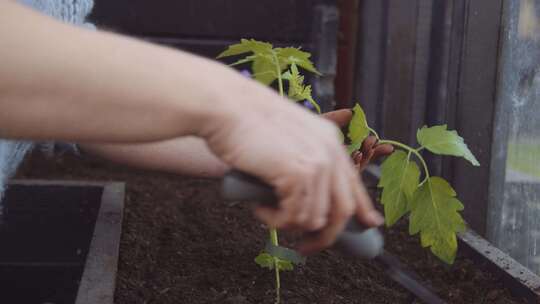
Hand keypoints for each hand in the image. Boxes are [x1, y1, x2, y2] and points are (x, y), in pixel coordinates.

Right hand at [202, 82, 383, 253]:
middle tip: (305, 249)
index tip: (369, 225)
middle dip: (325, 237)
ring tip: (265, 210)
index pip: (353, 184)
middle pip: (342, 210)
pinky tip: (259, 208)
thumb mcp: (285, 141)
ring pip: (315, 220)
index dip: (362, 209)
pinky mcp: (298, 175)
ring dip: (287, 224)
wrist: (225, 108)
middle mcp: (329, 152)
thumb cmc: (245, 125)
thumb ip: (301, 162)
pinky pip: (294, 218)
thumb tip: (306, 197)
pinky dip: (274, 221)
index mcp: (329, 141)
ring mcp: (317, 163)